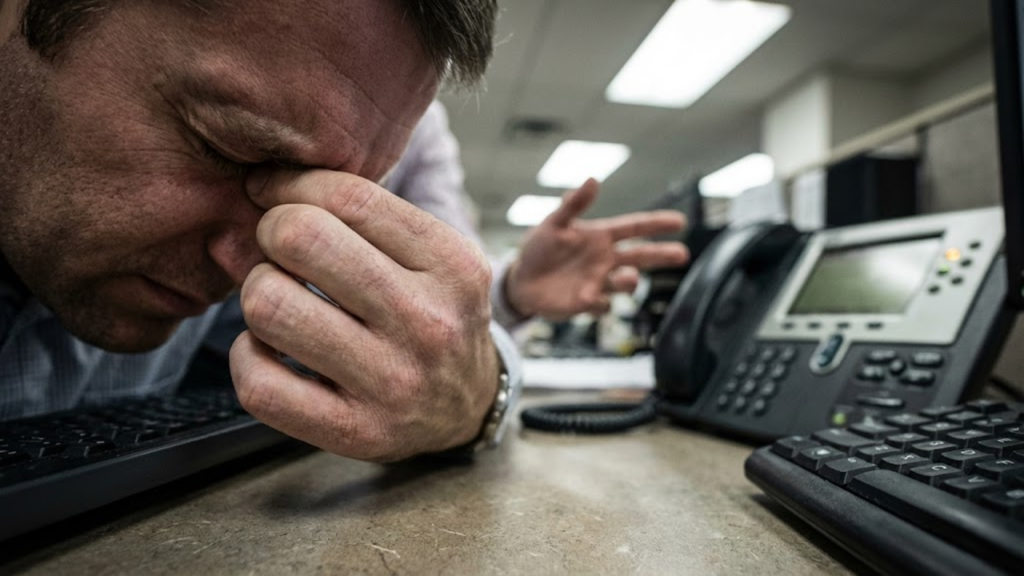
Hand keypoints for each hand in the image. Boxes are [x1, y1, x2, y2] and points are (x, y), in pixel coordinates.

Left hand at [229, 168, 499, 461]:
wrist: (467, 406)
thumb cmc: (434, 315)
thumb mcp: (433, 255)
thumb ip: (365, 215)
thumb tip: (262, 187)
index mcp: (452, 265)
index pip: (348, 198)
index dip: (290, 184)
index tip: (272, 191)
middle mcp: (428, 323)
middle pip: (301, 240)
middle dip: (271, 232)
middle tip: (279, 249)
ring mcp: (392, 383)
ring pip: (269, 306)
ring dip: (257, 294)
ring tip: (280, 300)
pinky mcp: (356, 432)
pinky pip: (259, 384)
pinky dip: (248, 356)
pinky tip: (270, 348)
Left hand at [506, 178, 689, 319]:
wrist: (521, 281)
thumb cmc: (539, 249)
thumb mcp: (553, 224)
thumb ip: (574, 205)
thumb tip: (593, 179)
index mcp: (601, 236)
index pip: (634, 227)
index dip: (656, 223)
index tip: (680, 221)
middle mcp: (606, 259)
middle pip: (641, 256)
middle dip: (662, 255)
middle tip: (682, 254)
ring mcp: (599, 282)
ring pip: (625, 283)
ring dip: (630, 281)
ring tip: (629, 278)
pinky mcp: (588, 303)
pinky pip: (601, 305)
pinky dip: (599, 302)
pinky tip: (589, 298)